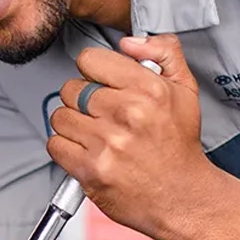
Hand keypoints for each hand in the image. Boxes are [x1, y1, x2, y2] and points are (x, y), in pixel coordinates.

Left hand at [47, 35, 223, 239]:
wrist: (183, 198)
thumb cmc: (179, 145)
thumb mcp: (184, 89)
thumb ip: (163, 52)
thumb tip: (128, 41)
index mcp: (148, 89)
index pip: (89, 60)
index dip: (93, 72)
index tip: (102, 84)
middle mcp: (127, 114)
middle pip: (71, 88)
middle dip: (82, 100)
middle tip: (102, 115)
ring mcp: (107, 143)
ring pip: (60, 116)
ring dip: (72, 125)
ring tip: (96, 134)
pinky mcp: (91, 170)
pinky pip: (55, 145)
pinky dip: (66, 148)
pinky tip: (88, 151)